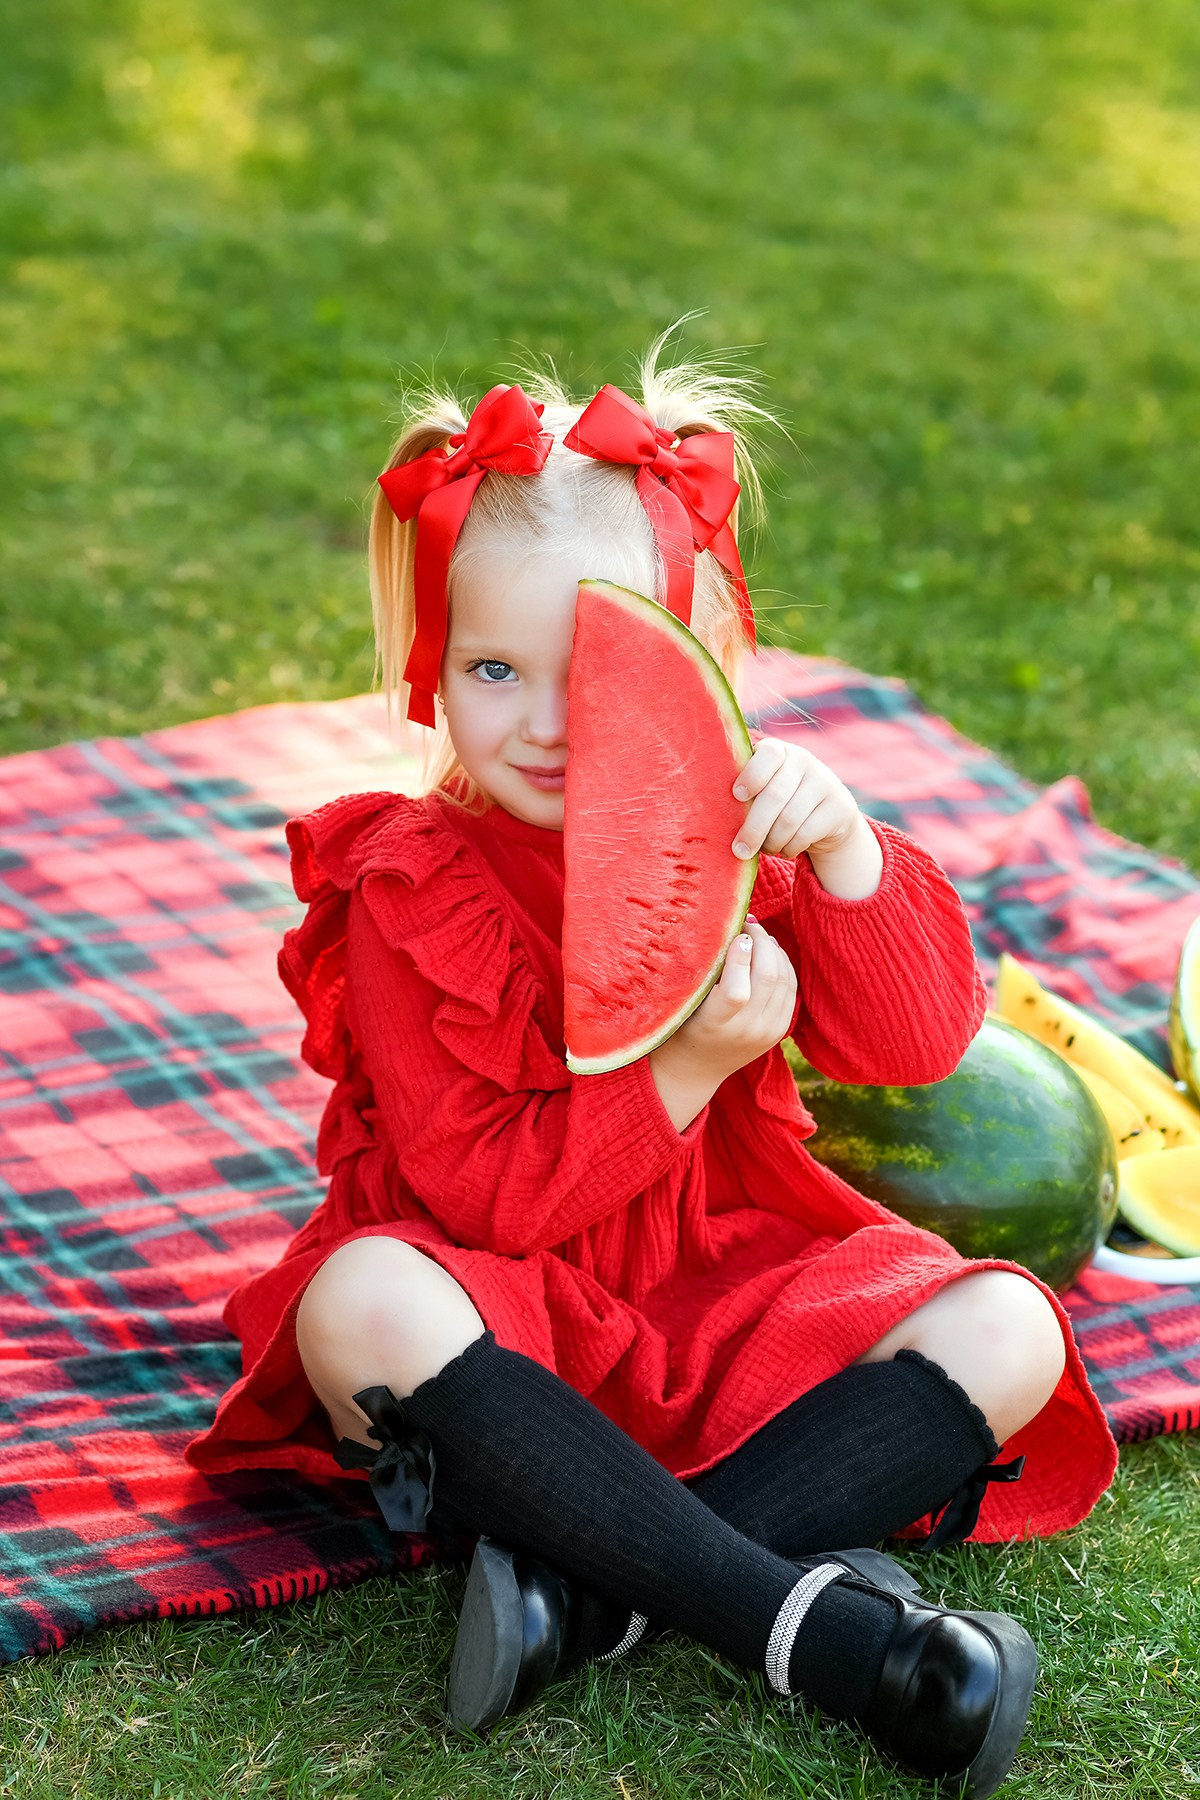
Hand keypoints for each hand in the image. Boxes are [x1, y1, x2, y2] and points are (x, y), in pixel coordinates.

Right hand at [666, 918, 797, 1083]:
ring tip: (757, 935)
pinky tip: (769, 952)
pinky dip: (782, 964)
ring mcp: (767, 1032)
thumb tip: (729, 929)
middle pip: (768, 976)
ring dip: (774, 949)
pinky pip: (790, 987)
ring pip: (784, 978)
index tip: (734, 934)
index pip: (738, 991)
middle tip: (748, 923)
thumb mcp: (682, 1001)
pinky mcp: (780, 1030)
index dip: (740, 957)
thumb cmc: (680, 1025)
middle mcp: (745, 1030)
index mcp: (715, 1024)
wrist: (697, 1068)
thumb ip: (703, 972)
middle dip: (761, 941)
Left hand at [731, 737, 862, 861]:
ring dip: (772, 841)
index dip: (752, 775)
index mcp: (779, 751)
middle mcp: (804, 761)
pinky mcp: (839, 807)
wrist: (830, 815)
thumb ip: (746, 793)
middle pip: (775, 796)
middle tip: (739, 851)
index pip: (768, 755)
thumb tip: (716, 816)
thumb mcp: (765, 789)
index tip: (736, 796)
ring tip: (765, 849)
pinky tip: (785, 849)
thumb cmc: (781, 802)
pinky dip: (790, 847)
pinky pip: (806, 834)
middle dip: (754, 828)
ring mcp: (825, 783)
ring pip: (789, 820)